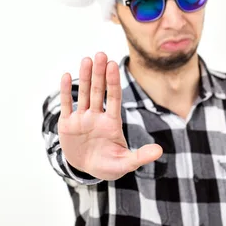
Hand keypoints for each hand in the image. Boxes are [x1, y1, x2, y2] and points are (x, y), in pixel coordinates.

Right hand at [58, 52, 162, 180]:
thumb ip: (140, 156)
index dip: (113, 82)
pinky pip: (66, 105)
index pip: (114, 98)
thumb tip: (159, 150)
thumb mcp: (125, 163)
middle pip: (98, 91)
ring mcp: (82, 119)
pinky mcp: (67, 124)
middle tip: (101, 54)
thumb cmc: (109, 165)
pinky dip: (66, 92)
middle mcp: (97, 117)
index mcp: (111, 123)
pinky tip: (66, 76)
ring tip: (86, 60)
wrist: (87, 171)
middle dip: (99, 73)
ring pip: (83, 94)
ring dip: (84, 77)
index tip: (113, 65)